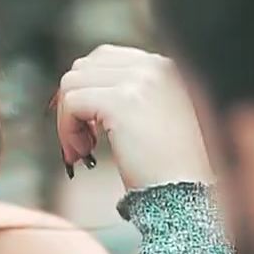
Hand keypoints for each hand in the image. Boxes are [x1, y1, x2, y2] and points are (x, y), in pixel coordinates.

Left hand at [54, 45, 214, 190]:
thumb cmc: (170, 169)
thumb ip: (128, 95)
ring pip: (72, 83)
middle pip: (84, 67)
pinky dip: (67, 130)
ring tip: (83, 150)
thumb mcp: (156, 117)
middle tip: (81, 141)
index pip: (106, 58)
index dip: (87, 90)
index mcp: (164, 67)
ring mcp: (139, 80)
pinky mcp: (122, 101)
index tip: (86, 125)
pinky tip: (84, 154)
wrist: (186, 195)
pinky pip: (71, 103)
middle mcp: (154, 65)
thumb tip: (79, 91)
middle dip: (73, 104)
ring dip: (68, 119)